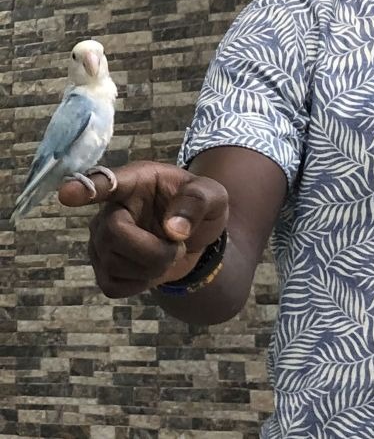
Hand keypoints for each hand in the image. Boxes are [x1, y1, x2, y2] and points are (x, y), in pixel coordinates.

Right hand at [58, 160, 228, 297]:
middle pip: (114, 233)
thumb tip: (173, 229)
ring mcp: (102, 240)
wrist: (196, 235)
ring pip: (115, 264)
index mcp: (137, 180)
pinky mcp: (103, 268)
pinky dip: (141, 284)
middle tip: (178, 245)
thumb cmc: (199, 205)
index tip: (68, 194)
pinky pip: (114, 286)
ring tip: (167, 251)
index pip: (106, 182)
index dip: (86, 188)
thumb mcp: (213, 194)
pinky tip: (152, 268)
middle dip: (154, 249)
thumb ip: (198, 202)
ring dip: (154, 266)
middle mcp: (111, 208)